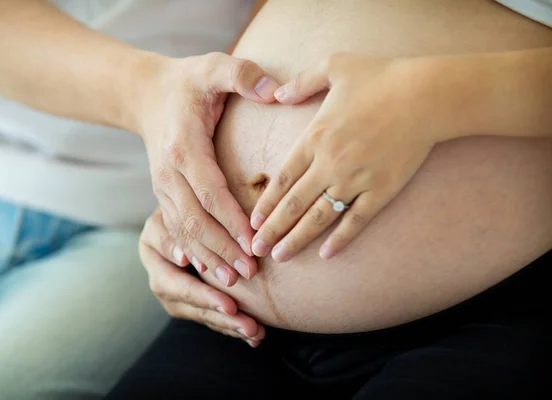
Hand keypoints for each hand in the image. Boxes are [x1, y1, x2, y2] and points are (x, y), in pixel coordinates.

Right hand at [135, 52, 279, 285]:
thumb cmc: (187, 82)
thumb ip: (242, 74)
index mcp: (183, 148)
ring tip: (232, 284)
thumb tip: (274, 91)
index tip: (254, 244)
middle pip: (195, 220)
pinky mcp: (163, 194)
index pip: (209, 192)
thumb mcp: (212, 67)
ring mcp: (162, 187)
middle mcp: (168, 173)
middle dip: (221, 250)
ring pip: (183, 231)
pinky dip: (192, 252)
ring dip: (207, 258)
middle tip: (248, 275)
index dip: (231, 220)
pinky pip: (176, 229)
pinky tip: (207, 272)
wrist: (146, 94)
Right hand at [141, 208, 264, 346]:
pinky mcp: (184, 295)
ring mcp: (169, 283)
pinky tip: (254, 336)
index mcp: (153, 242)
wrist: (195, 196)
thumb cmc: (199, 191)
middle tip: (244, 321)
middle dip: (215, 311)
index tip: (228, 303)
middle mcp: (156, 266)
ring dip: (225, 323)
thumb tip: (185, 258)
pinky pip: (206, 313)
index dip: (201, 291)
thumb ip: (194, 219)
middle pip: (182, 297)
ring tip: (254, 331)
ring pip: (194, 310)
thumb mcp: (195, 196)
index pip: (174, 272)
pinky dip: (228, 324)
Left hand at [250, 53, 454, 260]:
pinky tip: (326, 254)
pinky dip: (341, 239)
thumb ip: (301, 82)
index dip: (265, 202)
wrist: (427, 94)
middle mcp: (330, 163)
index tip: (252, 221)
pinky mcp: (382, 190)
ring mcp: (356, 180)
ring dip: (297, 239)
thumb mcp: (334, 66)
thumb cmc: (381, 77)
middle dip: (272, 229)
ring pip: (319, 217)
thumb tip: (276, 94)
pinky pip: (357, 220)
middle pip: (293, 204)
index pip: (282, 178)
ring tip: (280, 256)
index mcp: (315, 137)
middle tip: (256, 249)